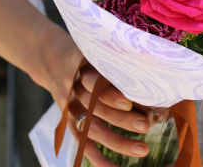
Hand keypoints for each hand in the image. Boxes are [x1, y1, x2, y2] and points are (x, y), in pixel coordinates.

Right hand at [35, 24, 152, 166]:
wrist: (49, 58)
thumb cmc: (86, 51)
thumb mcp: (95, 47)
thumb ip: (115, 58)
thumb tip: (153, 69)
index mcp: (81, 67)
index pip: (95, 82)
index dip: (110, 93)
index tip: (129, 102)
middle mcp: (74, 89)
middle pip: (97, 108)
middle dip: (122, 119)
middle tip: (146, 124)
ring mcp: (71, 107)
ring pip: (93, 129)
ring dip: (118, 142)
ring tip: (143, 150)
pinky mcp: (69, 121)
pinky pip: (83, 144)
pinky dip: (98, 159)